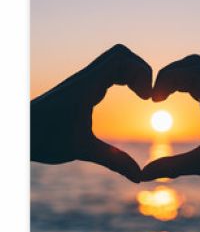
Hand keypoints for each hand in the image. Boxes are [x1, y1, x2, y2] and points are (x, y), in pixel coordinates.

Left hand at [31, 44, 151, 182]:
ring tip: (142, 95)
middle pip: (121, 54)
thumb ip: (113, 161)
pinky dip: (123, 78)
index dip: (141, 73)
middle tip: (148, 95)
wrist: (20, 132)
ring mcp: (84, 80)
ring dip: (132, 73)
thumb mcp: (81, 150)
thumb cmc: (44, 139)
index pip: (120, 60)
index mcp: (86, 86)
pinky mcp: (82, 87)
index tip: (147, 98)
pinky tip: (128, 95)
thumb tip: (139, 177)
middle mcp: (86, 78)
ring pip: (115, 61)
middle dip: (141, 70)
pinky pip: (108, 71)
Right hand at [142, 55, 199, 208]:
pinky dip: (184, 85)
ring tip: (160, 97)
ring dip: (177, 78)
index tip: (153, 99)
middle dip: (170, 73)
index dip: (168, 79)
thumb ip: (172, 167)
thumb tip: (142, 174)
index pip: (192, 73)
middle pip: (194, 64)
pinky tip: (173, 100)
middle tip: (154, 95)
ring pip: (198, 71)